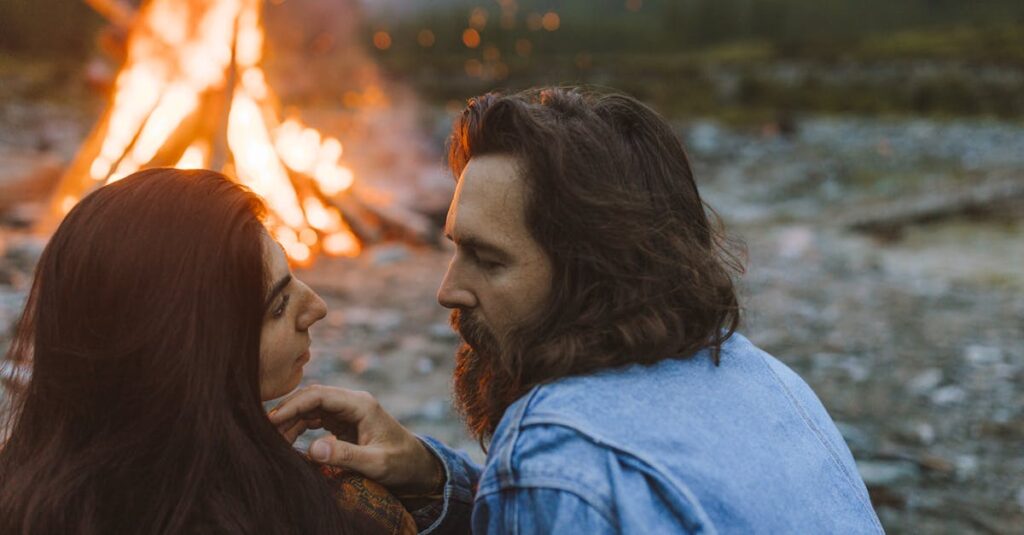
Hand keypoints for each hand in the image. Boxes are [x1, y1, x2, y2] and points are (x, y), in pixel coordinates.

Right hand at [268, 385, 443, 494]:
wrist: (416, 466)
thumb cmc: (400, 463)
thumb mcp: (375, 463)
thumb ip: (345, 455)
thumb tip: (312, 449)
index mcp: (361, 404)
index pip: (320, 395)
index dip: (294, 405)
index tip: (272, 420)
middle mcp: (352, 402)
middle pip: (312, 398)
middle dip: (288, 412)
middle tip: (264, 432)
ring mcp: (347, 411)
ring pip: (311, 409)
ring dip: (292, 422)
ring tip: (272, 440)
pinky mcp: (344, 422)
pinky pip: (316, 420)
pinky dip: (300, 429)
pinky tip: (287, 442)